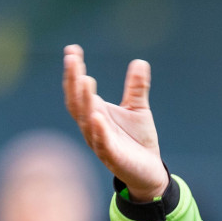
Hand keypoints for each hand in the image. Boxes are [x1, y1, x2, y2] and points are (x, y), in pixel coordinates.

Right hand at [62, 44, 168, 200]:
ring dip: (84, 101)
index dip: (74, 71)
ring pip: (86, 121)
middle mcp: (92, 126)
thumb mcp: (138, 109)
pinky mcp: (112, 158)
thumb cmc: (137, 140)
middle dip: (73, 80)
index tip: (72, 49)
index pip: (79, 90)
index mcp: (95, 113)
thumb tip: (140, 61)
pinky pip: (102, 144)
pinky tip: (97, 117)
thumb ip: (136, 88)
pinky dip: (98, 131)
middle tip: (72, 58)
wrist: (149, 170)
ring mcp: (100, 142)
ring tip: (85, 80)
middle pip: (77, 102)